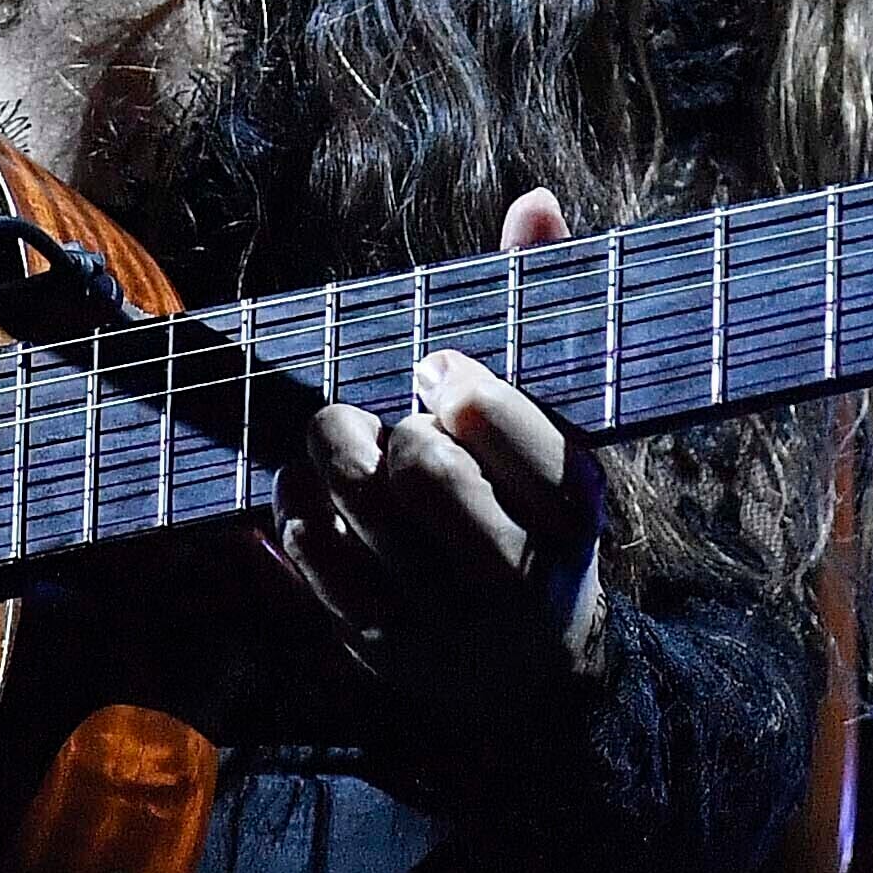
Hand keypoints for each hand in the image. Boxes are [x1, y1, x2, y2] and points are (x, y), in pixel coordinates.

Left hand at [275, 186, 606, 693]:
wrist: (527, 672)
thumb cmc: (532, 507)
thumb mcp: (556, 426)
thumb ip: (540, 307)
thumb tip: (534, 200)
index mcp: (577, 510)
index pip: (510, 429)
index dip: (459, 385)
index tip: (437, 371)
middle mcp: (519, 576)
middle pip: (424, 471)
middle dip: (385, 423)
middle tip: (380, 412)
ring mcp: (445, 620)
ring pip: (360, 510)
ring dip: (330, 454)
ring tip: (336, 435)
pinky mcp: (379, 647)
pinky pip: (314, 559)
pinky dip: (295, 508)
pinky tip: (308, 488)